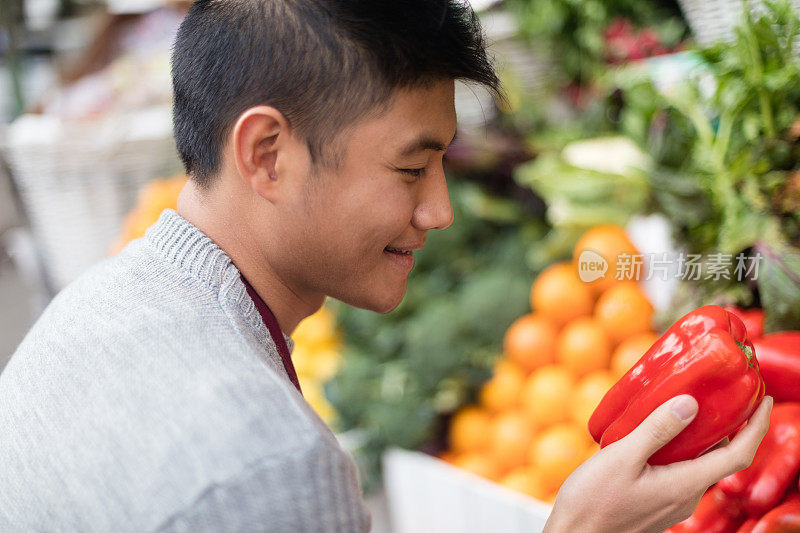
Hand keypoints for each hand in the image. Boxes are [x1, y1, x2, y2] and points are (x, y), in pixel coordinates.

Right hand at [542, 394, 772, 532]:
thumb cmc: (592, 502)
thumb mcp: (622, 458)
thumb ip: (657, 430)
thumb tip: (691, 403)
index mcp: (684, 485)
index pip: (738, 455)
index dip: (757, 427)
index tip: (765, 401)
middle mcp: (686, 496)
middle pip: (721, 458)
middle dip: (731, 426)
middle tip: (724, 393)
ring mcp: (672, 502)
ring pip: (699, 464)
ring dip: (703, 436)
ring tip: (690, 405)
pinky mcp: (657, 502)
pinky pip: (680, 470)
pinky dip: (682, 447)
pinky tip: (661, 433)